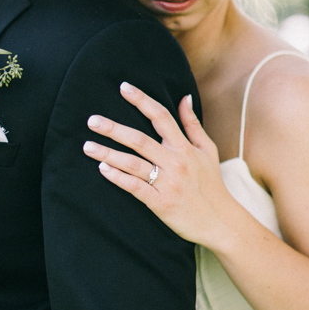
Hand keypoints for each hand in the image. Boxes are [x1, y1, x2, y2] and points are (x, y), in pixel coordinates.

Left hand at [83, 82, 232, 247]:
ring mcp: (168, 183)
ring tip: (88, 146)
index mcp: (185, 148)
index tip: (123, 88)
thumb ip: (193, 124)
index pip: (161, 117)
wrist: (220, 222)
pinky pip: (135, 188)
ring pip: (133, 164)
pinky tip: (102, 170)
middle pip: (140, 140)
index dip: (142, 100)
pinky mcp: (161, 203)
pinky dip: (118, 178)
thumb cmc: (212, 184)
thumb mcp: (207, 151)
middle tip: (92, 120)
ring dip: (108, 154)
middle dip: (114, 129)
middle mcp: (176, 162)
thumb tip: (184, 97)